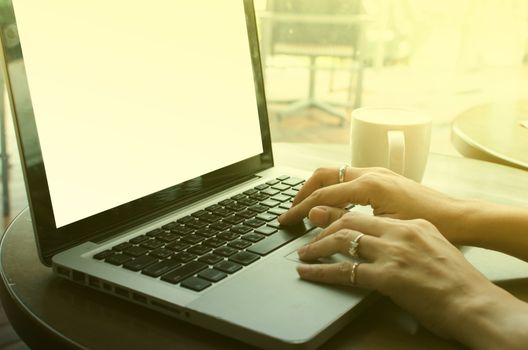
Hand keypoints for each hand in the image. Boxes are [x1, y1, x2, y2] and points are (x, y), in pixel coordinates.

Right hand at [279, 167, 467, 242]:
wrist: (460, 218)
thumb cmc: (428, 223)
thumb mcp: (382, 224)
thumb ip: (345, 217)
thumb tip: (314, 212)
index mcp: (370, 183)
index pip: (322, 194)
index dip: (300, 208)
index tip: (285, 220)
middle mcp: (372, 172)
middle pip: (324, 174)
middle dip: (303, 191)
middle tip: (291, 209)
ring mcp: (378, 173)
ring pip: (336, 174)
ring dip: (317, 189)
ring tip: (306, 206)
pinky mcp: (383, 179)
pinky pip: (348, 178)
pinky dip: (333, 189)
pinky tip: (332, 204)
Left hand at [296, 211, 510, 345]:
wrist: (475, 303)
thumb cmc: (457, 280)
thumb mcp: (431, 247)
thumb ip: (407, 237)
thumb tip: (382, 239)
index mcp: (411, 223)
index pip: (365, 214)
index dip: (339, 216)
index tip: (323, 219)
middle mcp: (400, 232)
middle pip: (349, 220)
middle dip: (322, 226)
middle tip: (306, 234)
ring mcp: (394, 253)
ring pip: (343, 240)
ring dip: (317, 247)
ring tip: (303, 254)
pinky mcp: (389, 276)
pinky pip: (345, 271)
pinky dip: (322, 272)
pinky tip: (309, 273)